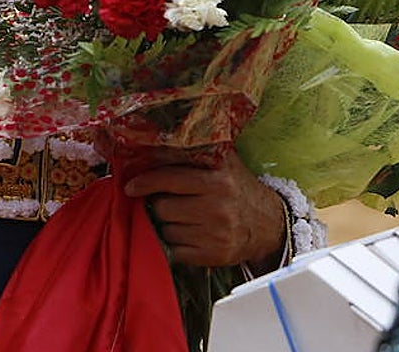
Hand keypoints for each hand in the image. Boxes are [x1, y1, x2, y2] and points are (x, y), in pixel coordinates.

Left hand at [124, 150, 285, 268]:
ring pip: (166, 231)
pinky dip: (173, 244)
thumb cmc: (237, 188)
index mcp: (218, 180)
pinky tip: (184, 234)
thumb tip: (152, 143)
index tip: (130, 186)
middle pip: (163, 208)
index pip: (170, 179)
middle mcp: (218, 207)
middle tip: (162, 201)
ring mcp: (216, 234)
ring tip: (178, 217)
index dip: (145, 182)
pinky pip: (175, 252)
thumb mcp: (224, 163)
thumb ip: (195, 151)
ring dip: (165, 225)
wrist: (268, 224)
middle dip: (157, 205)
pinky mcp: (213, 256)